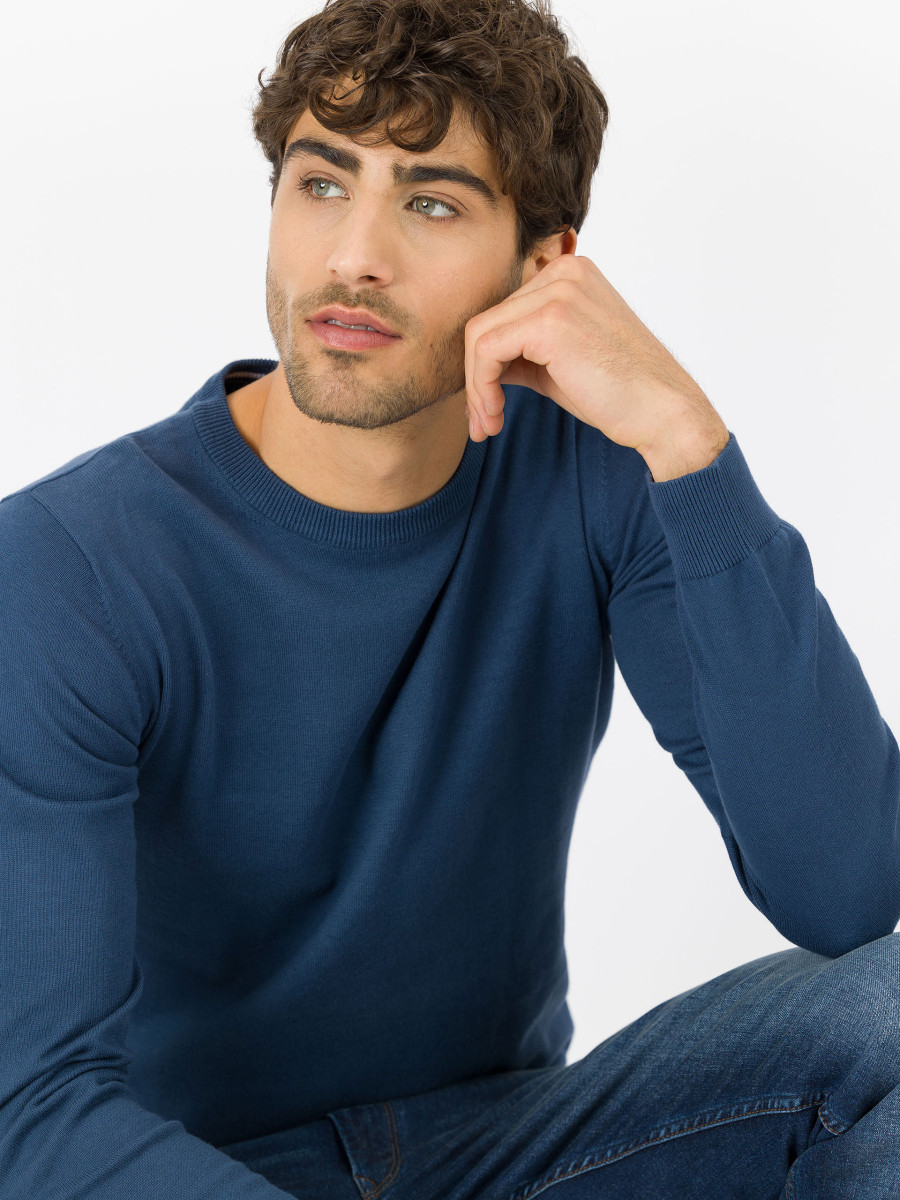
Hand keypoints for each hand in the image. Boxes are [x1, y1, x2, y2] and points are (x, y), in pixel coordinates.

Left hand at [463, 254, 728, 471]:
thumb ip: (523, 353)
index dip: (487, 364)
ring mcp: (557, 292)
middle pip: (487, 321)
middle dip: (477, 378)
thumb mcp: (561, 364)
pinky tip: (495, 416)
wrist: (664, 413)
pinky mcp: (549, 320)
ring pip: (479, 336)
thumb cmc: (621, 395)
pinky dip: (481, 388)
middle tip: (482, 424)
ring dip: (476, 388)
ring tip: (487, 426)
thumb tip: (480, 367)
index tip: (489, 407)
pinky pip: (487, 350)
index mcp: (571, 275)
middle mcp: (564, 273)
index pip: (505, 313)